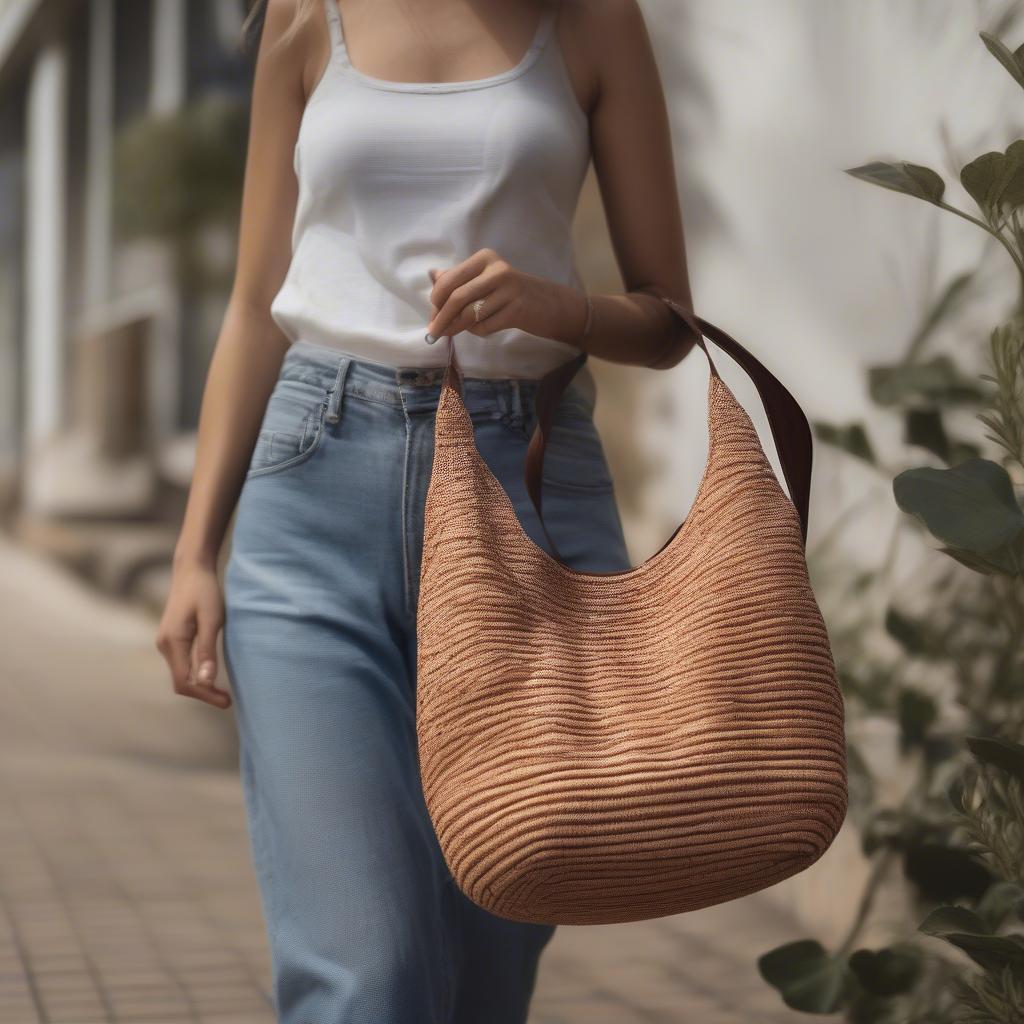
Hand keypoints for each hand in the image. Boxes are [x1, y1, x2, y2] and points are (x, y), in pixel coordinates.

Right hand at [155, 559, 230, 709]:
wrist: (192, 569)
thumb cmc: (205, 591)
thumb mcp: (211, 620)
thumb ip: (207, 650)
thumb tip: (205, 681)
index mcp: (173, 642)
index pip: (184, 682)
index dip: (204, 696)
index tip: (227, 702)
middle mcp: (165, 644)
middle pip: (181, 681)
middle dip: (203, 693)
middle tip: (228, 700)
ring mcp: (166, 641)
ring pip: (181, 673)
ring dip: (200, 685)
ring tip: (223, 691)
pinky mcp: (172, 637)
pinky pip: (182, 663)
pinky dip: (196, 673)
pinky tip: (212, 672)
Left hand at [425, 248, 587, 344]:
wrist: (547, 304)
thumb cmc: (509, 292)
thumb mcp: (484, 279)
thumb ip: (458, 278)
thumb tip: (432, 275)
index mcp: (484, 258)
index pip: (449, 280)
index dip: (436, 301)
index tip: (433, 316)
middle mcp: (497, 270)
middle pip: (457, 298)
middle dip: (442, 319)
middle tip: (433, 334)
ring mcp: (509, 289)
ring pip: (470, 314)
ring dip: (458, 327)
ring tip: (454, 332)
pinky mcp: (517, 309)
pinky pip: (486, 326)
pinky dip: (478, 331)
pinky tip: (481, 329)